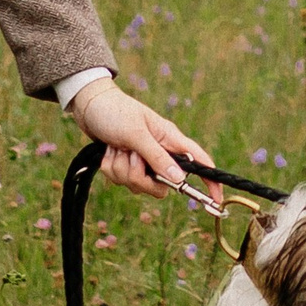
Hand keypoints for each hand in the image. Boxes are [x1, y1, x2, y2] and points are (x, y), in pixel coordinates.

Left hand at [66, 76, 222, 204]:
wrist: (90, 105)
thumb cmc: (115, 111)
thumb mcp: (136, 133)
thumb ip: (157, 157)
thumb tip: (179, 179)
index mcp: (170, 140)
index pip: (198, 162)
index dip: (210, 181)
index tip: (216, 200)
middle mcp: (159, 153)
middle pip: (162, 185)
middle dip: (141, 177)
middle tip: (132, 158)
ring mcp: (142, 161)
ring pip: (137, 184)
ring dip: (122, 168)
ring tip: (117, 147)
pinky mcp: (126, 165)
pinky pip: (121, 181)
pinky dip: (111, 168)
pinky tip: (109, 150)